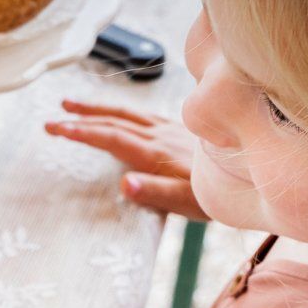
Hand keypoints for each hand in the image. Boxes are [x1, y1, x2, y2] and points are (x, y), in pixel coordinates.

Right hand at [45, 99, 208, 220]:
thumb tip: (125, 184)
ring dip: (96, 109)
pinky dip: (120, 112)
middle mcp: (161, 135)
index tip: (56, 128)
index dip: (82, 132)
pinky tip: (118, 114)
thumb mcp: (188, 202)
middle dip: (80, 118)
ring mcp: (171, 129)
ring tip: (72, 105)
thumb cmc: (221, 194)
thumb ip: (156, 192)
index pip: (111, 137)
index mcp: (156, 152)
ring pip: (126, 113)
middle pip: (114, 121)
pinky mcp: (180, 129)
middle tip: (51, 120)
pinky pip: (142, 115)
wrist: (256, 172)